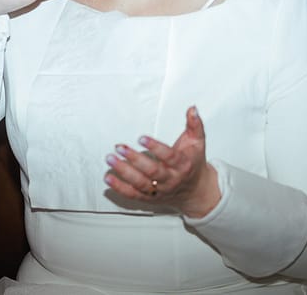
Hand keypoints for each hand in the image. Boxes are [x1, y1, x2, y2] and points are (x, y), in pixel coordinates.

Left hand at [103, 106, 220, 217]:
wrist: (196, 191)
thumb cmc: (193, 163)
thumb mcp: (198, 143)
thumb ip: (195, 125)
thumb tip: (192, 109)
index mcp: (183, 165)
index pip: (169, 156)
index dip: (155, 147)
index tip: (141, 138)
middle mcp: (171, 179)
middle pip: (153, 171)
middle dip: (135, 159)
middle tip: (120, 148)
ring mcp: (160, 190)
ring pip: (141, 184)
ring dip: (124, 172)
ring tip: (110, 159)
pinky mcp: (150, 198)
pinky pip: (134, 194)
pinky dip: (120, 187)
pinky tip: (108, 177)